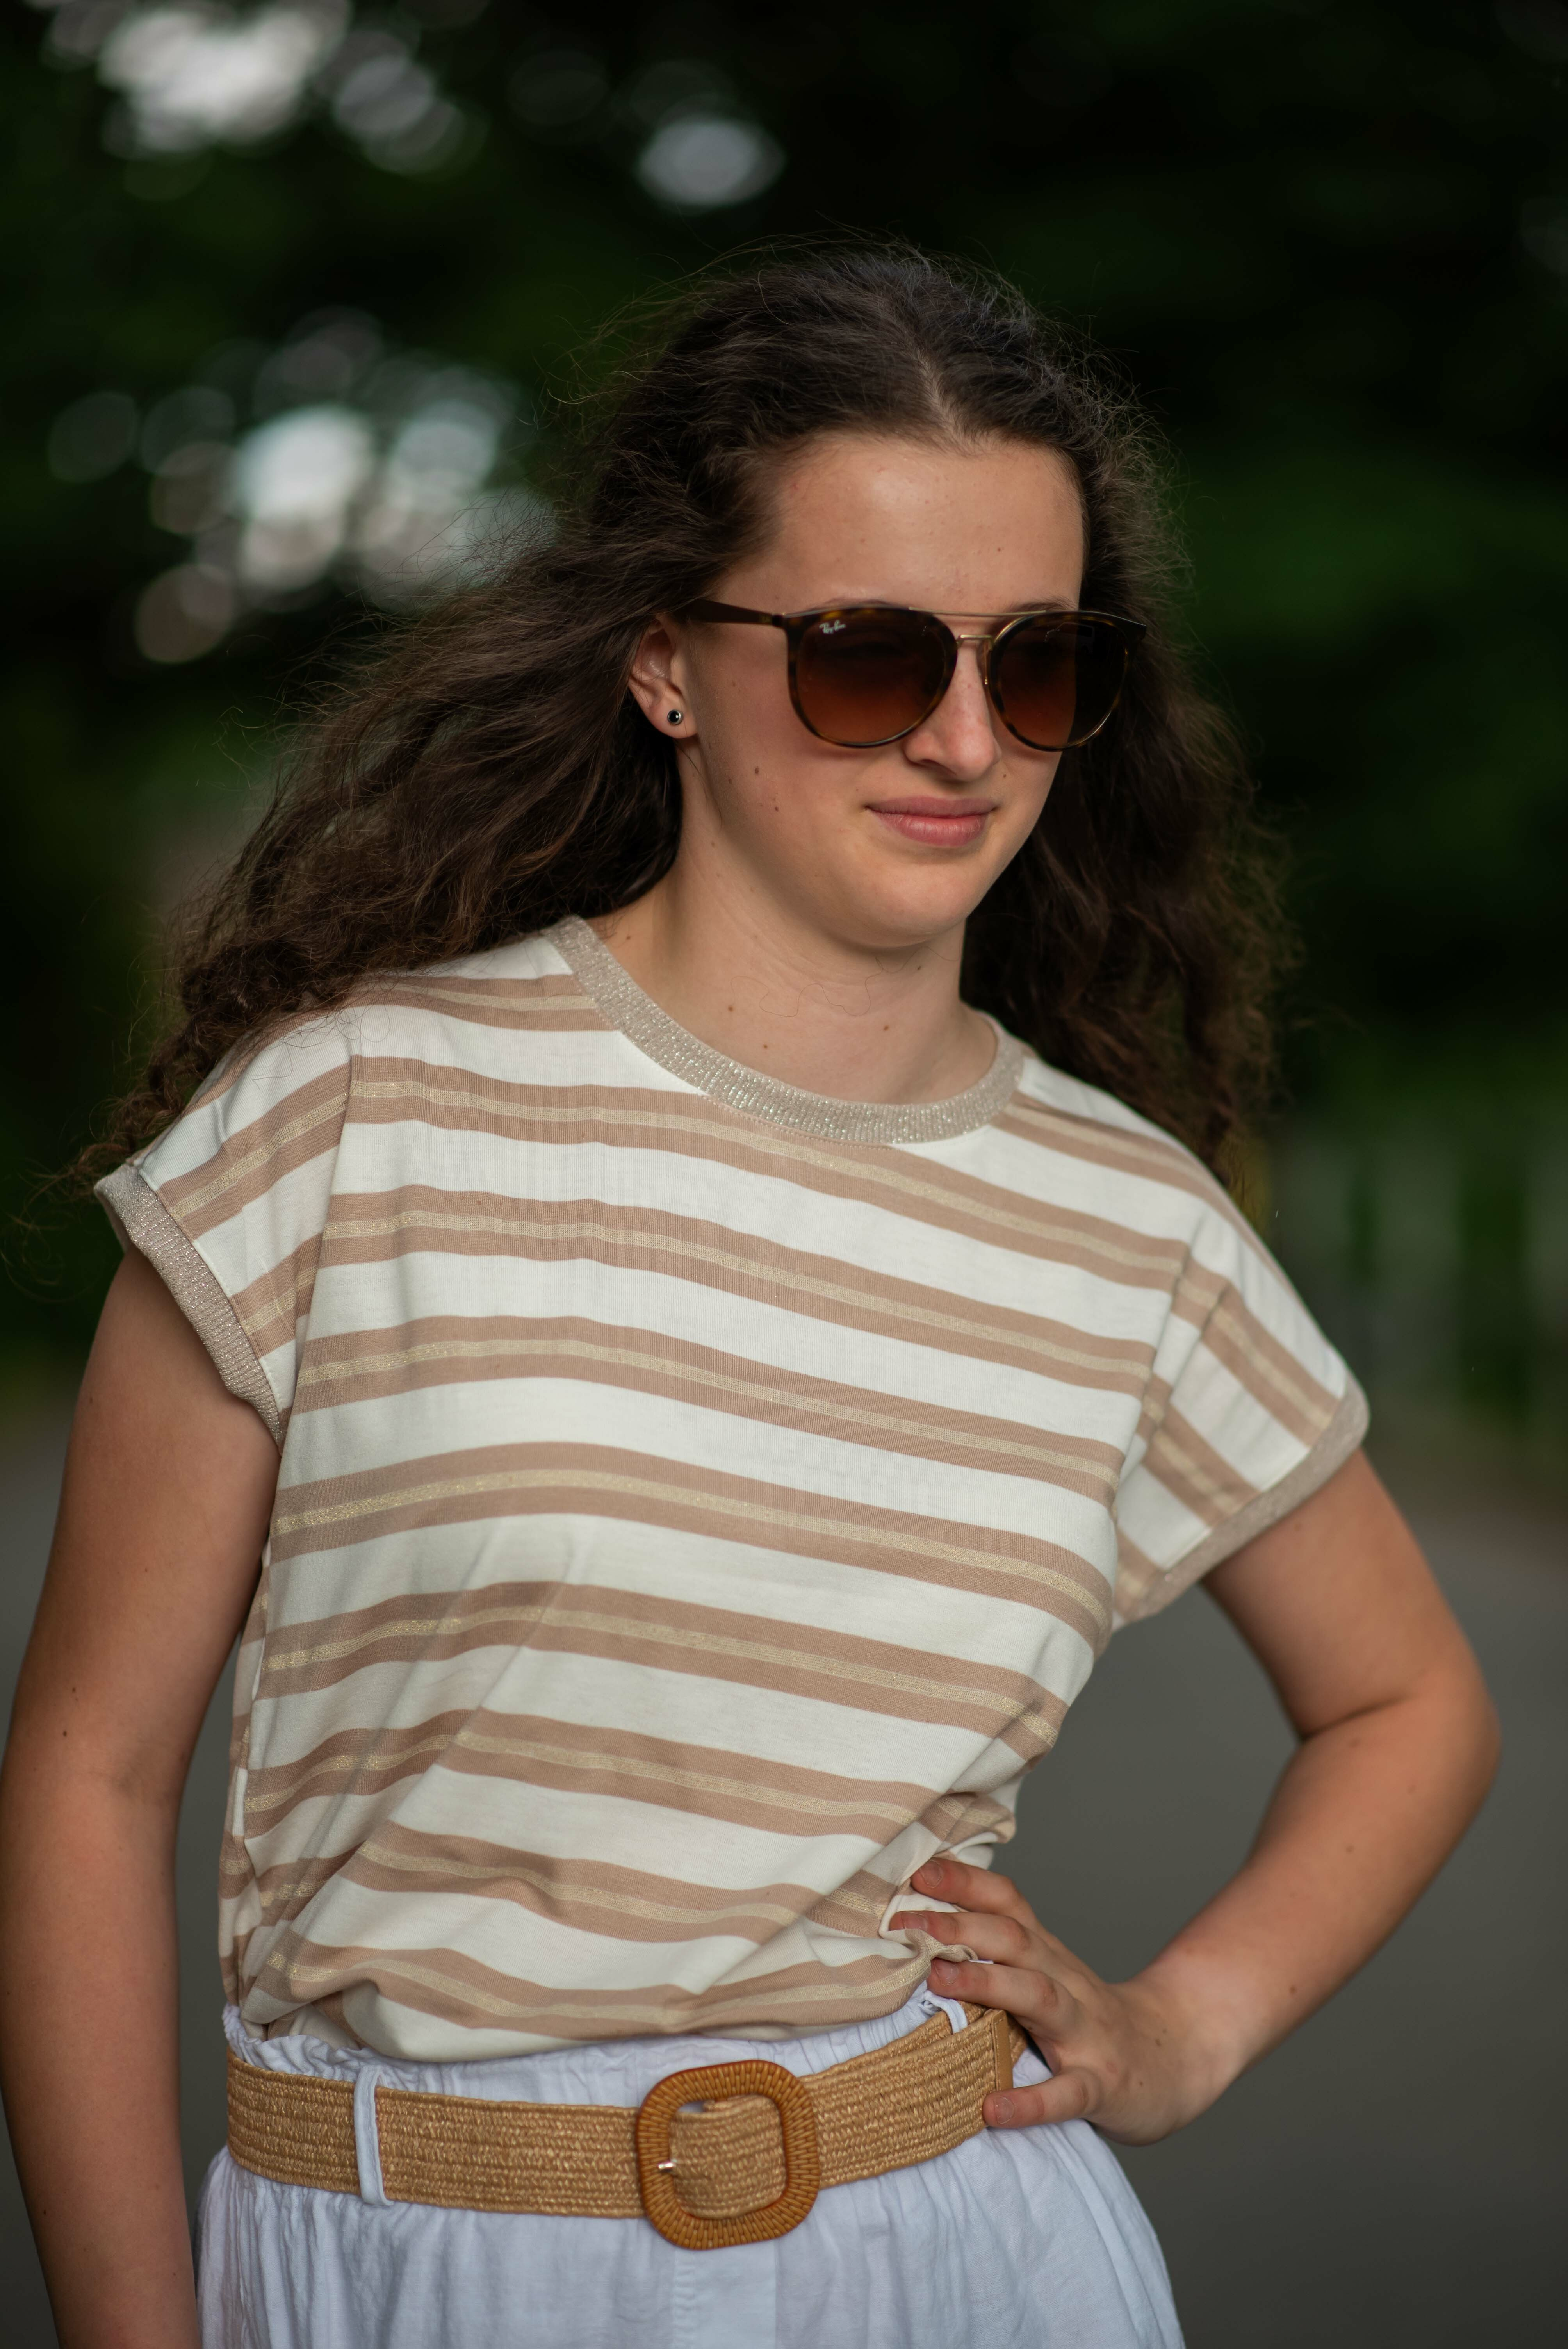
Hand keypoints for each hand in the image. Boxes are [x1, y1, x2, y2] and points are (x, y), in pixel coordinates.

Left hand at [903, 1857, 1226, 2143]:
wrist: (1175, 2061)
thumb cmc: (1090, 2020)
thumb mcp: (1049, 1975)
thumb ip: (1000, 1955)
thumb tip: (921, 1935)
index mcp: (1049, 1957)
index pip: (1009, 1904)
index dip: (966, 1883)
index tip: (918, 1872)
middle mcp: (1066, 1984)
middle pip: (1016, 1939)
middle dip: (963, 1925)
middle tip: (909, 1923)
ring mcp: (1086, 2034)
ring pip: (1039, 1998)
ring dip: (988, 1982)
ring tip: (939, 1980)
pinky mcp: (1100, 2086)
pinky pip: (1065, 2094)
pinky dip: (1030, 2101)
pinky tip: (992, 2108)